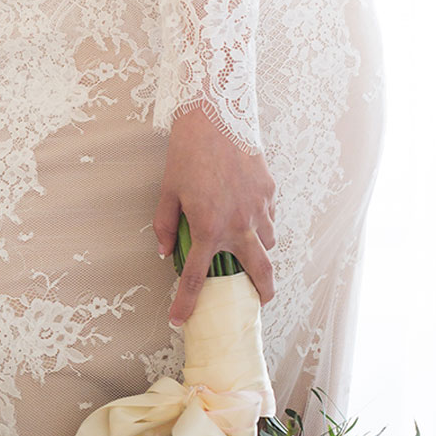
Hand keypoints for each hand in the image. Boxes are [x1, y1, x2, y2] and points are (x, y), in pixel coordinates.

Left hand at [153, 105, 277, 325]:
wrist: (217, 117)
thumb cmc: (188, 154)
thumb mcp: (167, 193)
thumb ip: (166, 227)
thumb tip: (166, 252)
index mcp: (210, 228)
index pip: (196, 278)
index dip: (186, 303)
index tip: (180, 319)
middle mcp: (239, 224)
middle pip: (260, 271)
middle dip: (262, 292)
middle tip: (259, 303)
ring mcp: (260, 207)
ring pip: (268, 242)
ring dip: (260, 251)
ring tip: (249, 249)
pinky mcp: (270, 189)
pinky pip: (270, 215)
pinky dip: (262, 221)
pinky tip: (249, 213)